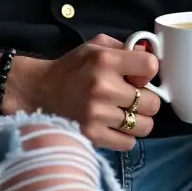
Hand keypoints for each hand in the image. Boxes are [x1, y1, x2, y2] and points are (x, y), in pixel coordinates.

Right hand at [13, 34, 160, 150]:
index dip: (149, 72)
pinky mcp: (92, 136)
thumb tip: (150, 58)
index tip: (139, 75)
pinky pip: (128, 143)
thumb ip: (124, 47)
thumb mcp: (94, 46)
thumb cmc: (71, 68)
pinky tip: (113, 126)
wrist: (38, 91)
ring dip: (138, 121)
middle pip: (153, 102)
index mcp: (105, 61)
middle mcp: (103, 87)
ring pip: (144, 126)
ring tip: (124, 113)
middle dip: (146, 100)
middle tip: (132, 97)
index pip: (151, 66)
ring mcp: (98, 115)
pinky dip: (125, 136)